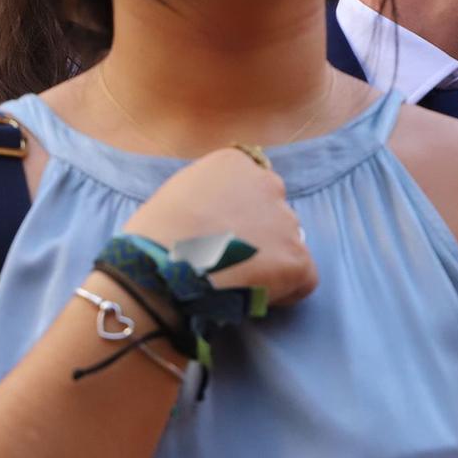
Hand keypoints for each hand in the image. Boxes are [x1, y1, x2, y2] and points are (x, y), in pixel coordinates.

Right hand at [121, 148, 316, 307]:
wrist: (162, 269)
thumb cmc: (154, 235)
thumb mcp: (177, 193)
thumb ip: (208, 195)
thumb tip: (218, 217)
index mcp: (234, 163)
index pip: (252, 184)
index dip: (238, 213)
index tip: (222, 232)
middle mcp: (268, 183)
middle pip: (273, 212)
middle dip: (259, 234)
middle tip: (231, 257)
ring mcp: (286, 222)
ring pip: (288, 243)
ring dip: (270, 260)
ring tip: (238, 280)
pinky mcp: (298, 259)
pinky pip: (303, 277)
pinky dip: (285, 289)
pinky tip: (254, 295)